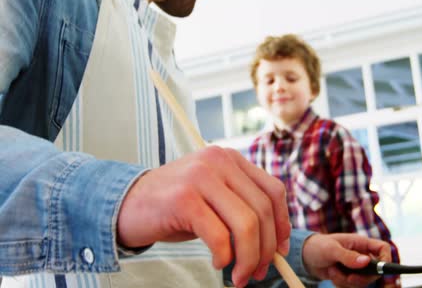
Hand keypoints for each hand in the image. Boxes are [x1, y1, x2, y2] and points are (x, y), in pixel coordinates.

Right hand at [116, 146, 290, 287]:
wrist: (126, 205)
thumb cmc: (174, 207)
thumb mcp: (215, 199)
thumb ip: (242, 209)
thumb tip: (277, 244)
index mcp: (230, 159)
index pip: (273, 191)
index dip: (283, 224)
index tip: (280, 250)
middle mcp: (219, 161)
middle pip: (263, 210)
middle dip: (266, 249)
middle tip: (258, 272)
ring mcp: (201, 177)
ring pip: (246, 224)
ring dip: (248, 258)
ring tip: (241, 276)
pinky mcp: (184, 199)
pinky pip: (219, 235)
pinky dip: (224, 256)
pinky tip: (219, 263)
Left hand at [302, 233, 391, 287]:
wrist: (306, 256)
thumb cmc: (318, 246)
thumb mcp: (332, 250)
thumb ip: (348, 256)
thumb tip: (366, 262)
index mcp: (360, 243)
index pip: (382, 248)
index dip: (385, 259)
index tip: (378, 269)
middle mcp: (361, 254)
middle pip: (374, 271)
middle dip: (361, 278)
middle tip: (348, 277)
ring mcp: (355, 266)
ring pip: (362, 281)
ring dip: (346, 280)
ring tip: (333, 270)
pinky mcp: (348, 275)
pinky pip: (352, 286)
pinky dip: (341, 283)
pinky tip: (331, 274)